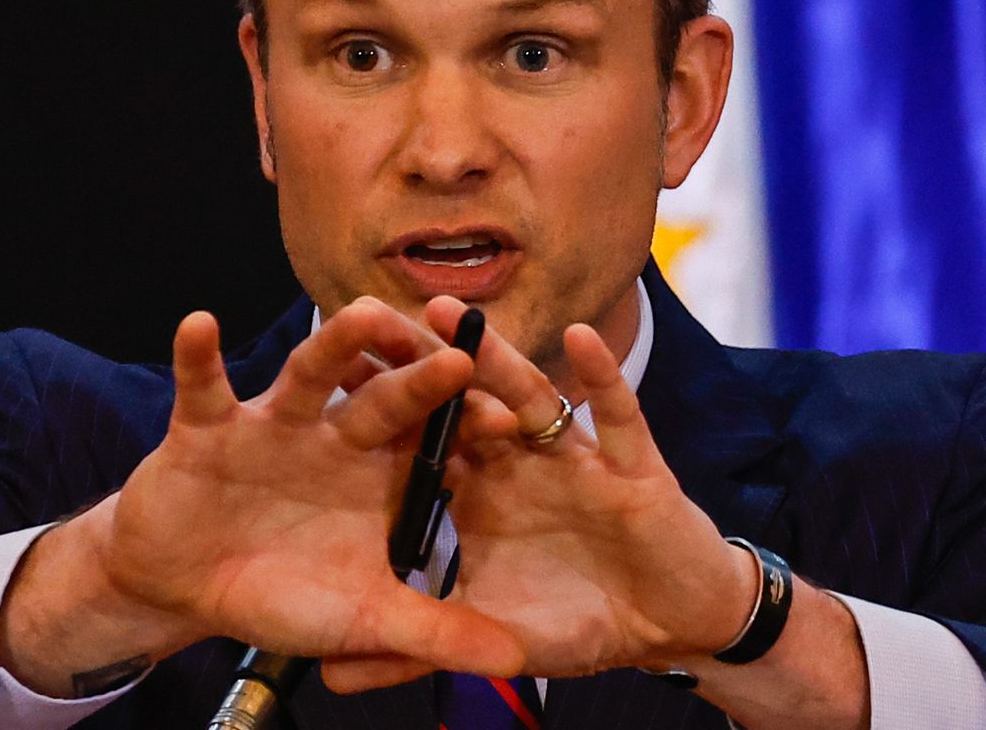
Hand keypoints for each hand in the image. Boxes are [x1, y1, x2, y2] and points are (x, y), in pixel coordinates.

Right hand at [0, 297, 523, 695]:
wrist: (186, 584)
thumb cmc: (281, 592)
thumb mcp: (362, 617)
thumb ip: (433, 633)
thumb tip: (516, 662)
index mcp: (378, 474)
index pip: (435, 443)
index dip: (470, 431)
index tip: (513, 419)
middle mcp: (333, 436)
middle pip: (382, 398)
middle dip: (417, 377)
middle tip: (459, 356)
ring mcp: (273, 424)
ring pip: (307, 375)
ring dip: (332, 346)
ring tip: (362, 314)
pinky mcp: (208, 425)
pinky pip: (202, 385)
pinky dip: (198, 357)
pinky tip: (200, 324)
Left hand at [326, 297, 754, 691]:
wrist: (667, 627)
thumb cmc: (575, 617)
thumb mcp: (486, 635)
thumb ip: (411, 649)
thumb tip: (325, 673)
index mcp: (477, 489)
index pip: (417, 441)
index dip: (372, 413)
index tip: (318, 379)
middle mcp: (516, 461)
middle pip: (461, 401)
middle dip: (418, 364)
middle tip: (366, 320)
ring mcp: (571, 456)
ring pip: (526, 395)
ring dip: (493, 354)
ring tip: (450, 312)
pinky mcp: (629, 465)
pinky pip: (615, 414)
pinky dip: (600, 377)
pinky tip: (577, 336)